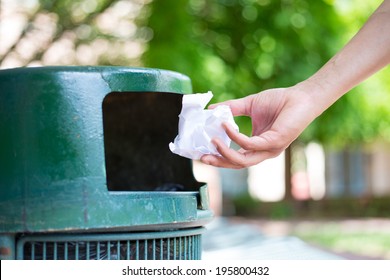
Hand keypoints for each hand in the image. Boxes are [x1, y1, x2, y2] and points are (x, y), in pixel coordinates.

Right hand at [200, 86, 318, 168]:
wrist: (301, 96)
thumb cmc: (279, 101)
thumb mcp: (249, 105)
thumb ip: (231, 109)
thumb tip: (211, 109)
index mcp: (257, 146)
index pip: (236, 157)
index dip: (219, 157)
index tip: (203, 152)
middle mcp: (263, 151)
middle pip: (237, 164)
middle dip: (219, 162)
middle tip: (202, 157)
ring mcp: (270, 149)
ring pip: (243, 160)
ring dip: (225, 153)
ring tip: (212, 141)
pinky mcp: (275, 142)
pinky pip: (251, 144)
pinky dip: (236, 137)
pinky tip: (226, 126)